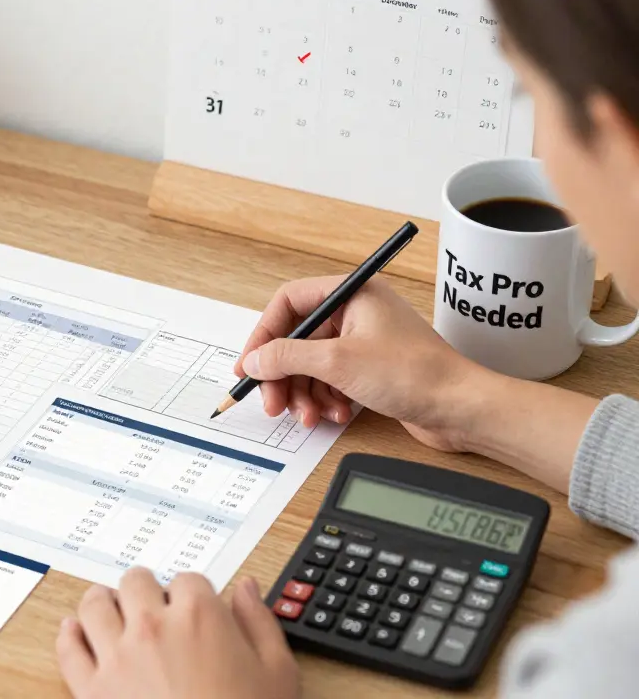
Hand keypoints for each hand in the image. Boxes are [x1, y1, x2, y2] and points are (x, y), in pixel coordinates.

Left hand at [57, 569, 298, 698]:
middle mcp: (152, 628)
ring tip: (111, 607)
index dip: (191, 593)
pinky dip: (70, 637)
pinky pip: (69, 651)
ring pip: (95, 605)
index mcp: (199, 616)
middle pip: (136, 582)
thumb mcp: (277, 673)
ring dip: (104, 602)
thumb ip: (260, 623)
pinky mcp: (92, 690)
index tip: (193, 606)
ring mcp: (117, 657)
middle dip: (145, 590)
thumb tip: (247, 590)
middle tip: (151, 604)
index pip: (188, 580)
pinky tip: (76, 632)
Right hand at [234, 276, 498, 451]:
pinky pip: (330, 381)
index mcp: (352, 293)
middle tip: (273, 403)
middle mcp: (357, 312)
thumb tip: (255, 359)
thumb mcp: (337, 363)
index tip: (250, 364)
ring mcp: (364, 342)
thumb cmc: (414, 374)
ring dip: (304, 393)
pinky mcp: (371, 369)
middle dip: (283, 375)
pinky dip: (325, 400)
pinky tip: (335, 415)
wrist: (461, 408)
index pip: (289, 302)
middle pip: (297, 339)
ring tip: (308, 416)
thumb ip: (288, 358)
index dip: (265, 334)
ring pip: (311, 365)